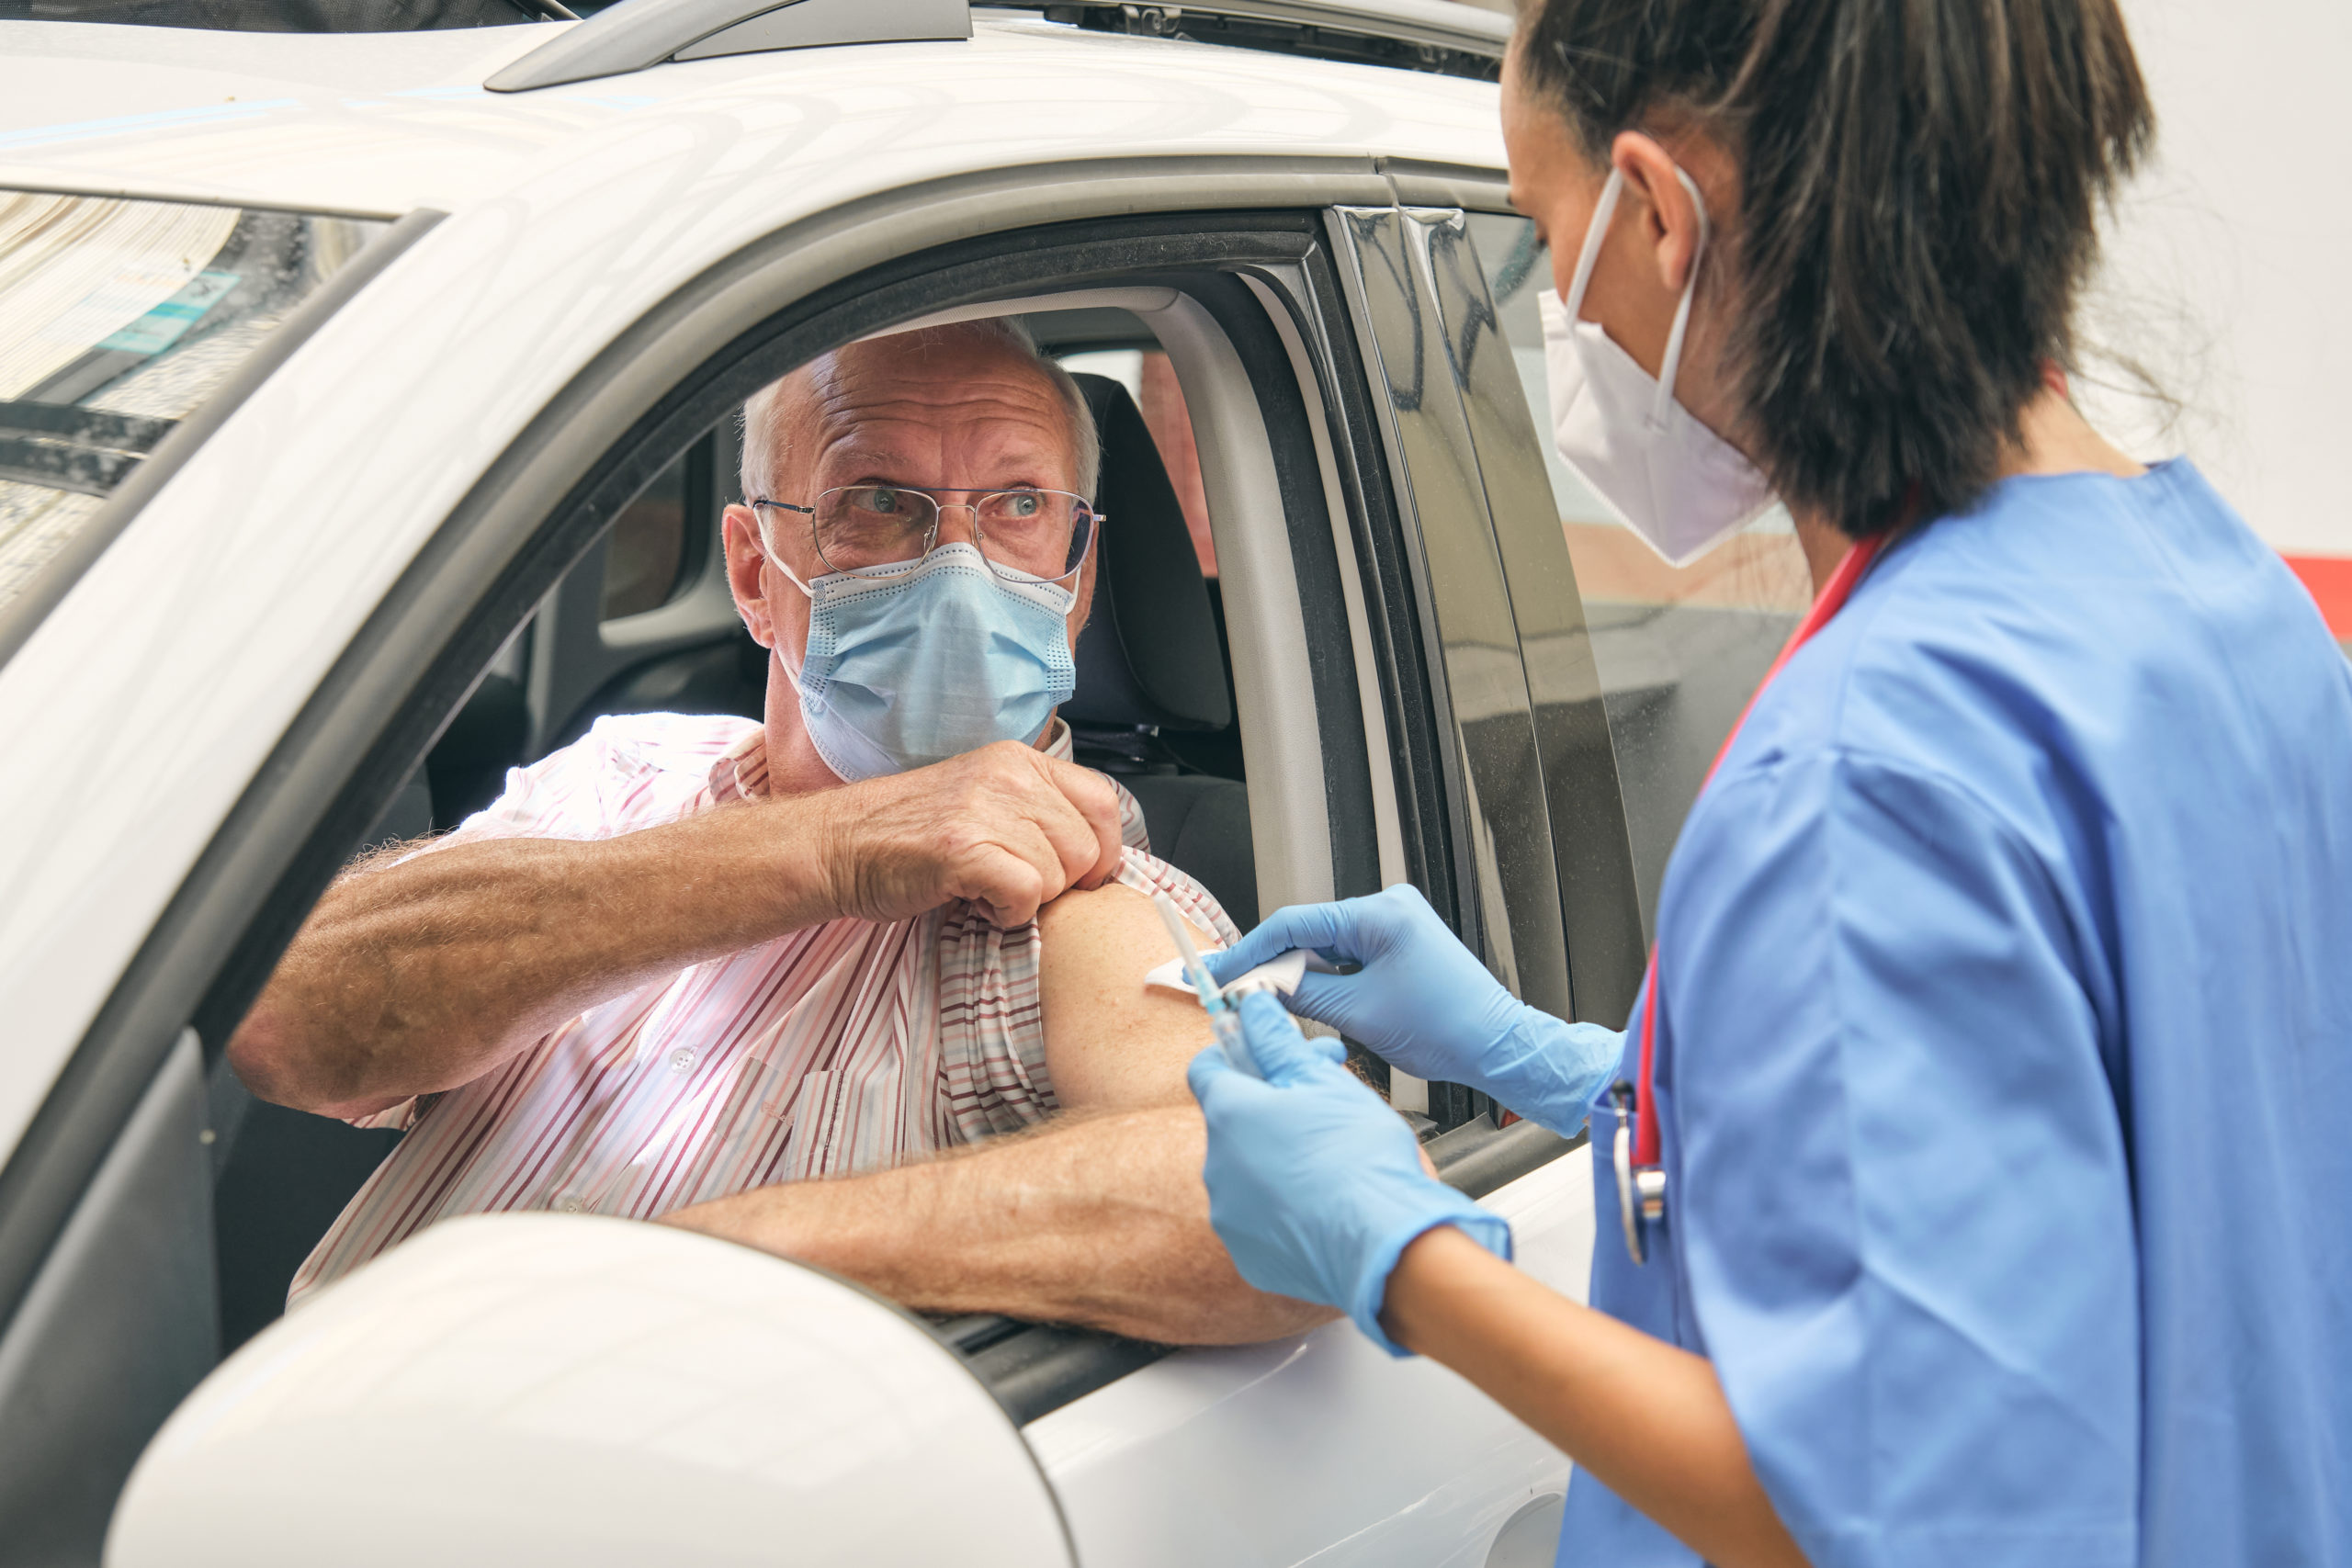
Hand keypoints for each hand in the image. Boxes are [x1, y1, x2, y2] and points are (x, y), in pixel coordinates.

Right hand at [809, 741, 1123, 926]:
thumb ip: (1038, 813)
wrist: (839, 847)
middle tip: (1012, 882)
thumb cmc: (909, 834)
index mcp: (1019, 760)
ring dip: (1027, 898)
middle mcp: (1008, 776)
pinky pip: (1029, 894)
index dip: (1102, 851)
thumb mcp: (984, 800)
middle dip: (1060, 882)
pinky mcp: (965, 849)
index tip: (1079, 876)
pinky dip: (1007, 912)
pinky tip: (976, 900)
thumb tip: (1096, 854)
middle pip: (1087, 848)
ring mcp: (986, 809)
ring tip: (984, 886)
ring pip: (1060, 875)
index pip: (1104, 803)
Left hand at [1187, 992, 1510, 1354]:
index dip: (1237, 1054)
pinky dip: (1284, 1205)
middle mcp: (1216, 1166)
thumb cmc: (1360, 1158)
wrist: (1387, 1243)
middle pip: (1233, 1120)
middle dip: (1272, 1105)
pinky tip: (1325, 1199)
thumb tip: (1251, 1008)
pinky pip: (1260, 1217)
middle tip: (1324, 1098)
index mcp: (1229, 1115)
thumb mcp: (1323, 1080)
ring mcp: (1230, 1215)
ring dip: (1278, 1155)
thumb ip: (1278, 1040)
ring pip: (1247, 1169)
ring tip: (1331, 1154)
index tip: (1266, 1055)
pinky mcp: (1250, 1254)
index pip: (1206, 1068)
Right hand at [1205, 885, 1623, 1135]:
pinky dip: (1326, 977)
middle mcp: (1389, 907)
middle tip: (1232, 991)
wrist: (1498, 1046)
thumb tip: (1257, 988)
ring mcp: (1397, 923)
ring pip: (1327, 945)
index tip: (1216, 972)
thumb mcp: (1358, 1014)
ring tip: (1265, 1001)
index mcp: (1380, 914)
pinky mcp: (1402, 943)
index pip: (1295, 923)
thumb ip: (1302, 994)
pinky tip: (1304, 998)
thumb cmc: (1442, 1028)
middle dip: (1272, 964)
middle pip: (1309, 931)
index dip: (1249, 951)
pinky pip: (1350, 955)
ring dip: (1299, 974)